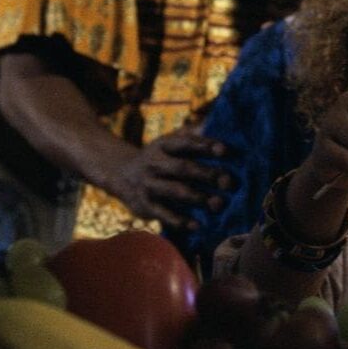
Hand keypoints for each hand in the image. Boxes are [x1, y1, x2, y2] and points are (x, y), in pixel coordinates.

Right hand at [106, 127, 229, 229]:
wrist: (120, 174)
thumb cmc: (159, 156)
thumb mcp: (169, 141)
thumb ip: (192, 134)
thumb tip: (214, 123)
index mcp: (163, 145)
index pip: (186, 143)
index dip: (205, 145)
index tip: (225, 150)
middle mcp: (154, 163)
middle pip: (183, 168)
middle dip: (207, 174)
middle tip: (228, 182)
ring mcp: (148, 185)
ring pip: (175, 191)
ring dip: (198, 198)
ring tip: (218, 204)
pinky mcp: (145, 205)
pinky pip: (164, 214)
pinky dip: (181, 221)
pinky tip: (197, 225)